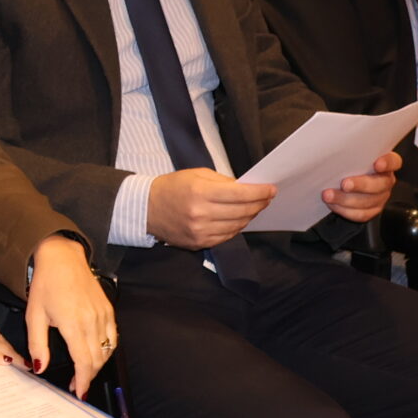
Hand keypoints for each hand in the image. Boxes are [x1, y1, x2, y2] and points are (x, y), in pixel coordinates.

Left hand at [25, 236, 116, 395]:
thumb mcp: (33, 316)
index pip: (84, 362)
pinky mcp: (109, 310)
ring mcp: (103, 315)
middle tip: (76, 385)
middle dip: (88, 376)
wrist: (62, 258)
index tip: (79, 393)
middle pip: (97, 360)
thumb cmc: (45, 285)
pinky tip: (96, 353)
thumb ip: (37, 344)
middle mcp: (92, 321)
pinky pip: (113, 337)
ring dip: (97, 365)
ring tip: (84, 372)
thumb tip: (39, 367)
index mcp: (73, 324)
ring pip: (107, 350)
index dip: (83, 381)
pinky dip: (107, 350)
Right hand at [146, 168, 273, 247]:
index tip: (271, 189)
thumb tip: (246, 189)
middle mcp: (201, 214)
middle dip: (259, 204)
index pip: (240, 194)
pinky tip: (239, 219)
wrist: (146, 209)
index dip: (260, 192)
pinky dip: (237, 228)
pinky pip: (227, 237)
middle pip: (242, 211)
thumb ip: (223, 181)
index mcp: (200, 193)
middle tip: (267, 198)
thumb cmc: (172, 187)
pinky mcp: (198, 243)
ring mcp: (200, 231)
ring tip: (254, 208)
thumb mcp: (196, 175)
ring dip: (250, 216)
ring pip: (237, 226)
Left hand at [321, 151, 401, 222]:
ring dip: (345, 199)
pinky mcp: (372, 210)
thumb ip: (350, 152)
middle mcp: (385, 181)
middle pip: (380, 184)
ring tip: (328, 195)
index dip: (388, 163)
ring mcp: (380, 197)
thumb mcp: (352, 155)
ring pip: (367, 201)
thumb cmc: (348, 164)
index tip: (377, 164)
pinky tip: (332, 204)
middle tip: (344, 184)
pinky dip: (344, 210)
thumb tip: (333, 145)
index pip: (394, 161)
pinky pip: (360, 214)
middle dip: (360, 185)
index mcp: (385, 164)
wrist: (344, 182)